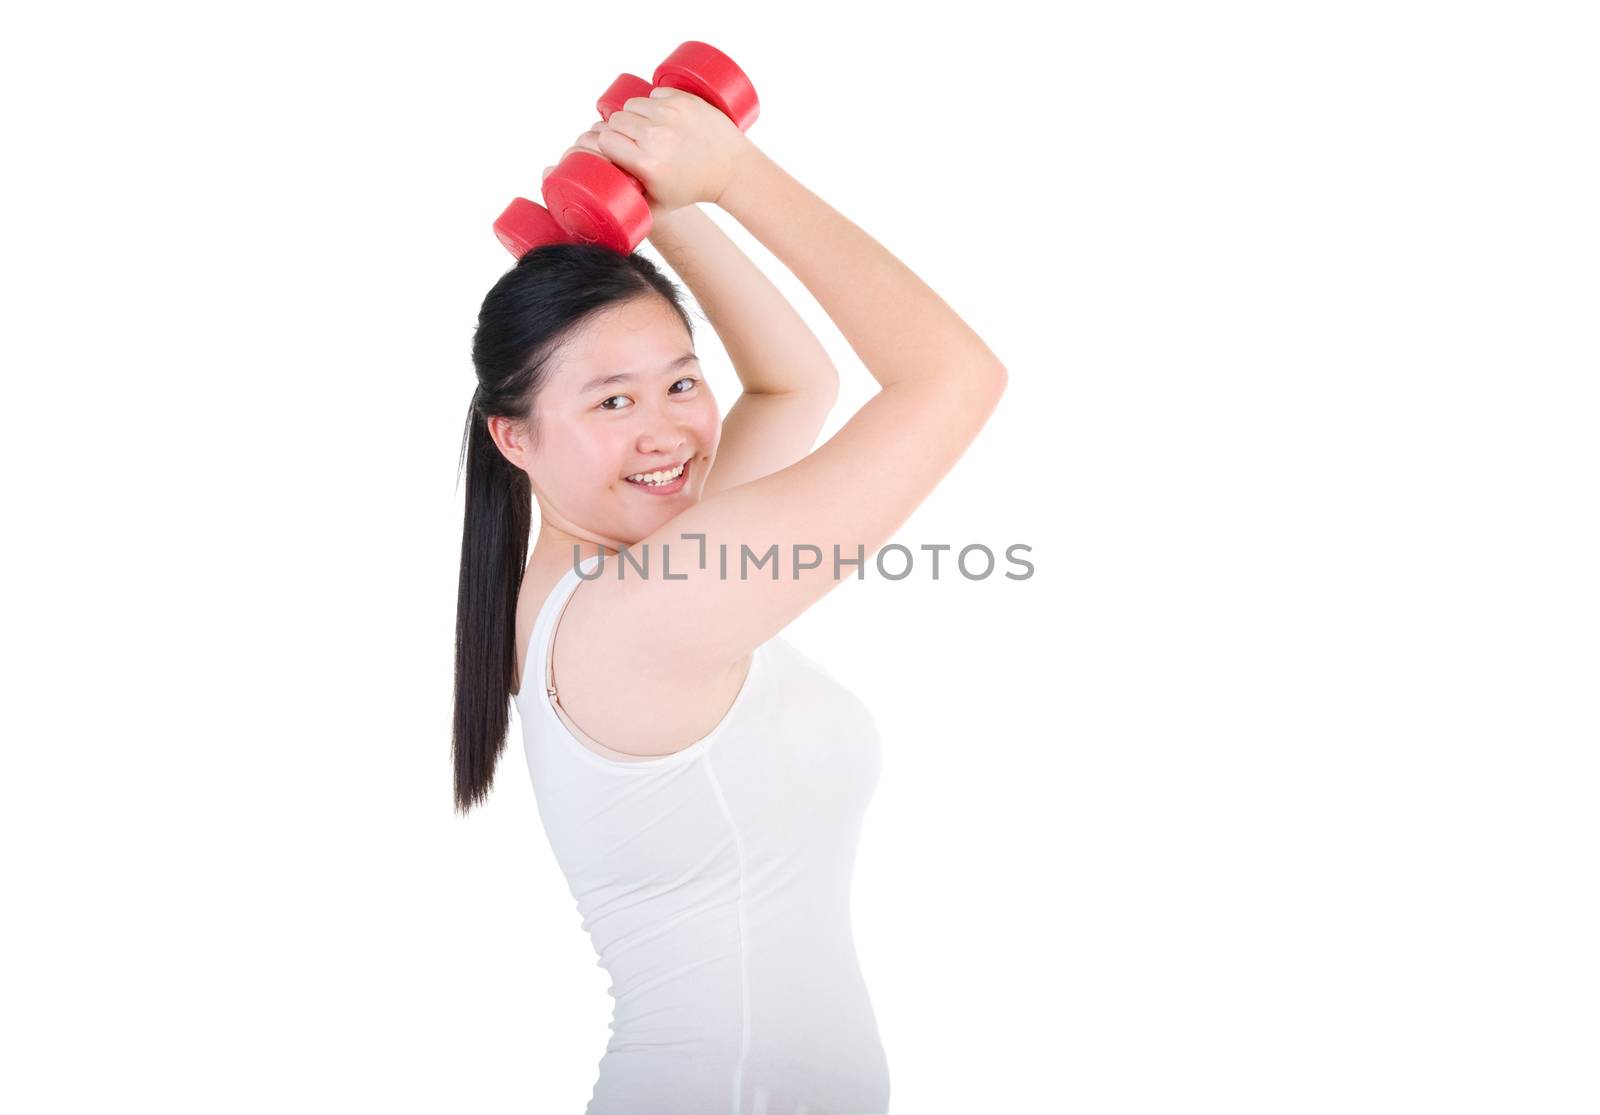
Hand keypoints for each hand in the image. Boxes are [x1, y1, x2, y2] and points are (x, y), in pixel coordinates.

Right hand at [594, 87, 754, 211]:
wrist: (731, 169)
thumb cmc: (693, 189)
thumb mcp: (658, 205)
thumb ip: (627, 203)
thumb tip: (599, 196)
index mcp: (646, 164)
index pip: (605, 140)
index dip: (606, 144)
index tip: (614, 149)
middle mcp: (656, 137)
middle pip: (616, 120)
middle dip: (619, 130)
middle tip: (631, 140)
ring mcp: (671, 114)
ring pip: (632, 104)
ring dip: (634, 115)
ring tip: (645, 127)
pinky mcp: (684, 99)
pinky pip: (653, 93)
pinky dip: (653, 103)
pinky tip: (661, 116)